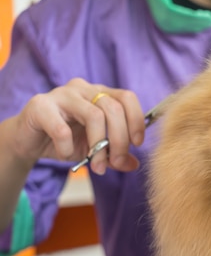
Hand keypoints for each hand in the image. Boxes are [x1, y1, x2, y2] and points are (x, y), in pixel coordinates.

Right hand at [11, 78, 144, 174]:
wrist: (28, 140)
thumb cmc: (65, 140)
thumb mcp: (95, 150)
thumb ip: (114, 156)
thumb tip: (134, 164)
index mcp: (100, 93)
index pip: (127, 97)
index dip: (136, 120)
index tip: (136, 144)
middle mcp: (83, 89)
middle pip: (114, 108)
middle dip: (120, 140)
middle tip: (116, 162)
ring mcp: (61, 94)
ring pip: (94, 115)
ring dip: (99, 146)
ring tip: (97, 166)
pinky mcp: (40, 105)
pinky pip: (62, 130)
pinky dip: (68, 148)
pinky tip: (66, 155)